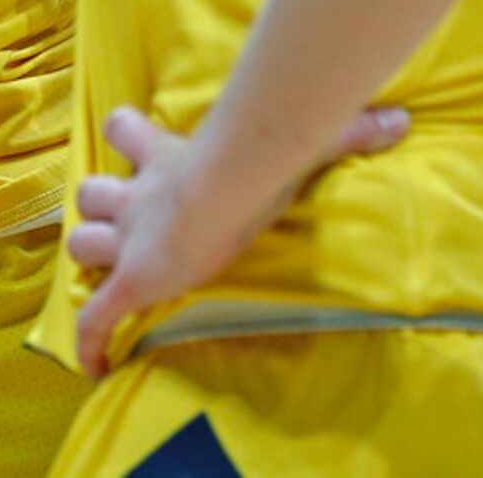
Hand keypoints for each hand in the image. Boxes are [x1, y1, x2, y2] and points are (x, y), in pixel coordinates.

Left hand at [69, 102, 408, 376]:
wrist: (218, 195)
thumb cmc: (253, 163)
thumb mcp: (297, 139)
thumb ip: (344, 131)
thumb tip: (399, 119)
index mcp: (166, 160)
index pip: (123, 127)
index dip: (126, 133)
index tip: (132, 135)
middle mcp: (137, 198)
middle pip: (93, 193)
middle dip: (100, 205)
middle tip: (121, 220)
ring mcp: (128, 242)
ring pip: (83, 243)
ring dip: (92, 255)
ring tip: (109, 272)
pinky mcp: (128, 284)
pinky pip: (95, 316)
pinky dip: (90, 339)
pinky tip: (95, 363)